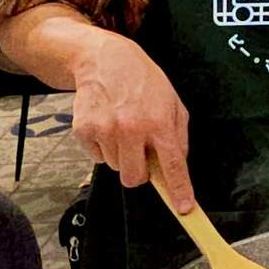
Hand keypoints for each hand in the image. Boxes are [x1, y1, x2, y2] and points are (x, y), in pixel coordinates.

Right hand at [70, 32, 193, 211]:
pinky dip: (103, 147)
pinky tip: (107, 123)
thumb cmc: (144, 82)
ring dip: (121, 155)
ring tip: (123, 127)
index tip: (184, 208)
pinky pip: (97, 157)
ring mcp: (105, 130)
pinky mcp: (84, 131)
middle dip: (139, 171)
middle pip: (135, 178)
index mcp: (159, 122)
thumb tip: (176, 165)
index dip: (179, 189)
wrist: (105, 60)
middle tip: (140, 148)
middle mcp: (132, 128)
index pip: (172, 164)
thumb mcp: (172, 102)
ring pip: (116, 168)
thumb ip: (178, 135)